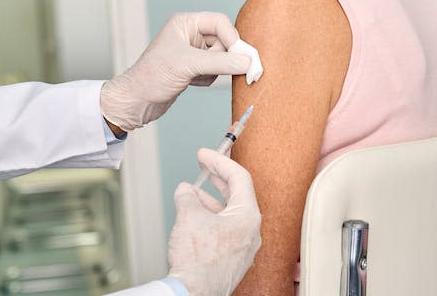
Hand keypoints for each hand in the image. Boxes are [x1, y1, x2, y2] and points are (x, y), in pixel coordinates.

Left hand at [100, 12, 250, 129]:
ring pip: (222, 57)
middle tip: (223, 70)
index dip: (233, 39)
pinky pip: (215, 70)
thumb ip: (221, 62)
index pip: (220, 23)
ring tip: (196, 77)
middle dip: (224, 58)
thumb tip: (247, 62)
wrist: (136, 101)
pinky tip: (192, 83)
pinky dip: (209, 78)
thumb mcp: (188, 65)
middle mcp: (189, 34)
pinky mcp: (194, 68)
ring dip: (214, 70)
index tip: (243, 58)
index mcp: (185, 23)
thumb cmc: (151, 76)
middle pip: (225, 40)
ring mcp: (192, 52)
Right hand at [167, 148, 261, 295]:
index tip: (205, 154)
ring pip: (229, 214)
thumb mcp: (188, 215)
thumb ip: (187, 195)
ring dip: (209, 199)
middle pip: (237, 195)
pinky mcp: (232, 260)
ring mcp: (243, 247)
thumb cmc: (198, 260)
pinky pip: (224, 230)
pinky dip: (210, 218)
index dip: (219, 161)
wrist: (193, 293)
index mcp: (248, 216)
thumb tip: (185, 190)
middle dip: (217, 177)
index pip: (239, 178)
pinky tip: (193, 217)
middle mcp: (251, 231)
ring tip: (190, 192)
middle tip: (204, 164)